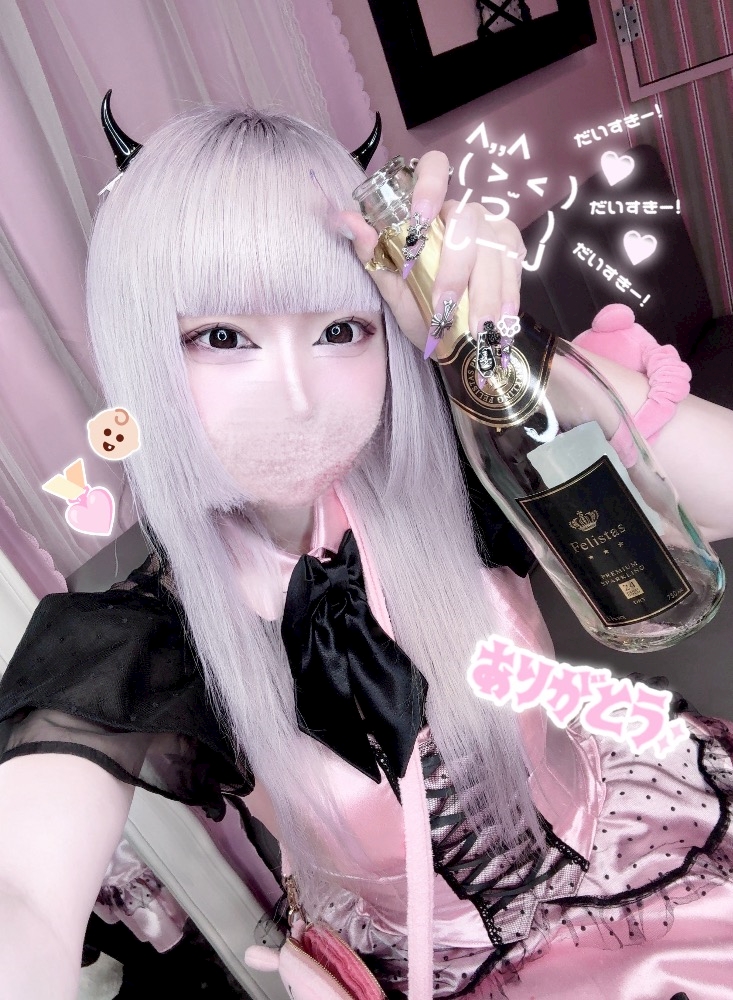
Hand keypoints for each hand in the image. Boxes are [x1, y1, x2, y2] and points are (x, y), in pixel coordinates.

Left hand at [337, 151, 526, 353]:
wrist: (452, 341)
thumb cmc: (421, 309)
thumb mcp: (393, 288)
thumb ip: (374, 256)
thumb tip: (346, 220)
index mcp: (430, 210)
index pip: (433, 168)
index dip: (429, 187)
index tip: (419, 223)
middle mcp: (462, 212)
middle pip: (465, 222)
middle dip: (455, 270)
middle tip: (444, 308)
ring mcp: (491, 228)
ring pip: (492, 247)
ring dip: (486, 291)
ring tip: (479, 326)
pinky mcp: (512, 250)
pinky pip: (513, 264)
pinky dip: (508, 293)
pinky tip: (503, 317)